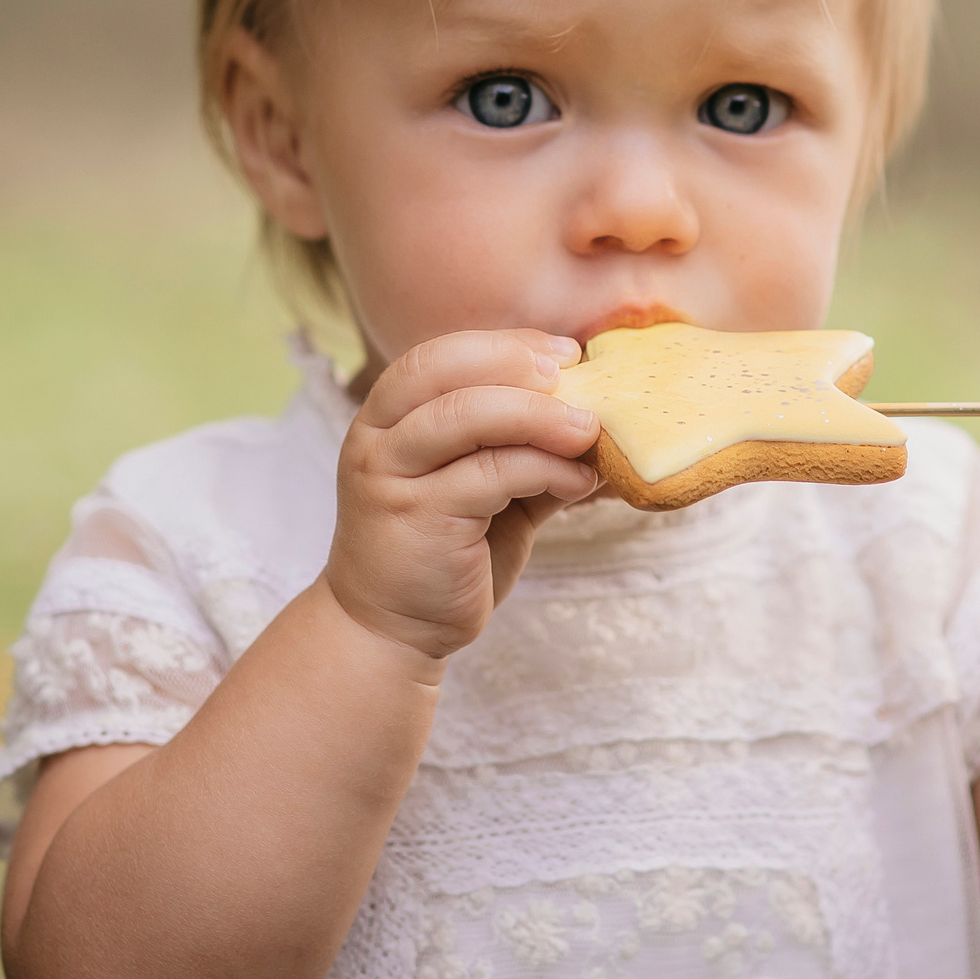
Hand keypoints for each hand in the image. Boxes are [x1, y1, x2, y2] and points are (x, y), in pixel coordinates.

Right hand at [323, 329, 601, 662]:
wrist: (391, 632)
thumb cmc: (443, 554)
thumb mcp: (487, 491)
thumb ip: (527, 452)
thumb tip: (602, 420)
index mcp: (388, 419)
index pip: (437, 357)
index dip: (503, 346)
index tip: (563, 353)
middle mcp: (378, 440)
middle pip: (442, 371)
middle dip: (514, 364)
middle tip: (575, 376)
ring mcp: (391, 478)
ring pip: (466, 418)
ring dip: (539, 417)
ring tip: (589, 431)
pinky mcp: (417, 518)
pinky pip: (491, 475)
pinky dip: (546, 469)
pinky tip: (579, 481)